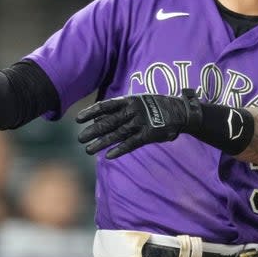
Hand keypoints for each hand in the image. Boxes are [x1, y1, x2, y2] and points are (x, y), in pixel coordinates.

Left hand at [76, 90, 201, 159]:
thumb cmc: (155, 106)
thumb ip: (120, 109)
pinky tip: (109, 156)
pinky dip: (120, 149)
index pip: (105, 106)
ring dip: (101, 143)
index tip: (78, 119)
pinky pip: (132, 143)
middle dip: (93, 131)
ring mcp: (141, 122)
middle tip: (80, 139)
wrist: (180, 111)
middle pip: (108, 122)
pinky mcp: (149, 134)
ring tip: (89, 150)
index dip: (91, 112)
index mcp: (129, 100)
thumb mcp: (137, 101)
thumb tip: (100, 117)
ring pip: (117, 134)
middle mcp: (133, 111)